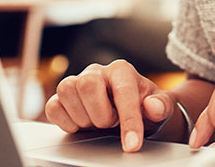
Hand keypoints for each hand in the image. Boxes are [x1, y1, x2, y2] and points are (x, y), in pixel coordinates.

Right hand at [45, 60, 175, 152]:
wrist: (132, 115)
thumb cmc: (146, 109)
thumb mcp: (161, 109)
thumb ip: (161, 106)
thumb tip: (152, 106)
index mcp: (122, 71)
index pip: (123, 91)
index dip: (128, 120)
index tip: (132, 144)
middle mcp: (97, 72)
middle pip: (87, 84)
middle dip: (101, 114)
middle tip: (112, 124)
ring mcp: (77, 83)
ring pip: (66, 91)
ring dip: (84, 117)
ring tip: (98, 123)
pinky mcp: (62, 98)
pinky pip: (53, 106)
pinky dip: (66, 121)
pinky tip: (82, 125)